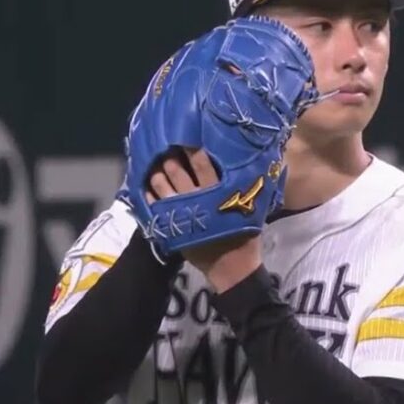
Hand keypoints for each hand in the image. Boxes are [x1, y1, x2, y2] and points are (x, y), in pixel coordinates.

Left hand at [146, 147, 261, 290]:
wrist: (230, 268)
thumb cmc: (244, 238)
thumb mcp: (253, 210)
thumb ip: (249, 188)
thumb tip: (256, 165)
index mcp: (219, 192)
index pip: (203, 163)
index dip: (192, 147)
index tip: (186, 135)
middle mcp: (197, 198)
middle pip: (176, 170)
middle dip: (169, 156)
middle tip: (166, 145)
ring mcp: (181, 212)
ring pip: (161, 184)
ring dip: (156, 171)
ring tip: (155, 163)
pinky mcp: (171, 226)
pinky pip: (153, 205)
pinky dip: (149, 193)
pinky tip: (147, 186)